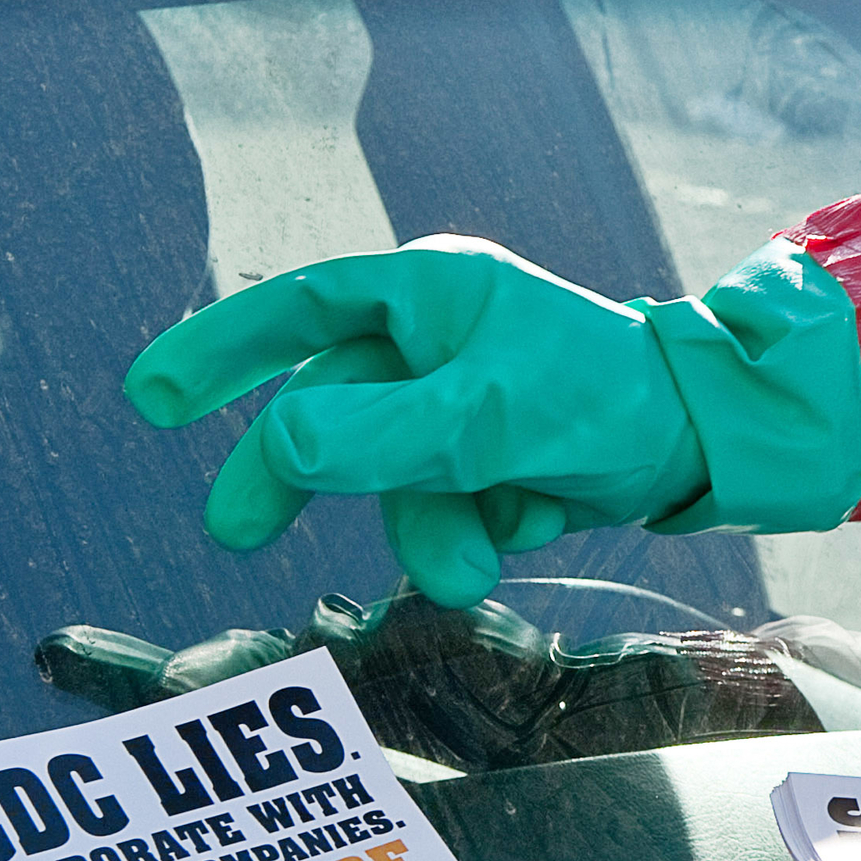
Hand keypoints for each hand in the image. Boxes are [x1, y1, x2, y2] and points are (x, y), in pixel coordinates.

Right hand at [124, 235, 860, 603]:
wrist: (710, 445)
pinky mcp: (494, 454)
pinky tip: (535, 516)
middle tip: (237, 535)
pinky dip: (478, 525)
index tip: (150, 397)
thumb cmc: (606, 400)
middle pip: (329, 406)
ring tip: (473, 566)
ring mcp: (464, 399)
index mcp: (431, 293)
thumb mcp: (487, 418)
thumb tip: (281, 444)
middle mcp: (438, 338)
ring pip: (392, 475)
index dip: (220, 348)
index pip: (300, 307)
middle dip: (297, 475)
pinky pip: (446, 501)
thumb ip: (381, 435)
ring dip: (426, 528)